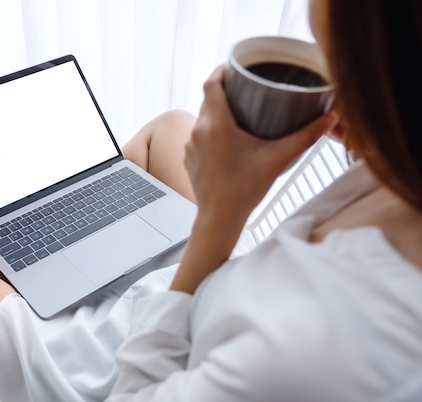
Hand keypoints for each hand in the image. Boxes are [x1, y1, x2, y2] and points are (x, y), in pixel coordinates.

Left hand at [171, 66, 337, 293]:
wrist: (219, 218)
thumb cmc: (244, 190)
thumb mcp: (278, 159)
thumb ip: (305, 137)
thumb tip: (329, 118)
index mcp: (216, 125)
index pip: (211, 83)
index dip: (221, 70)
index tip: (234, 67)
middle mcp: (199, 131)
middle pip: (208, 99)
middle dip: (225, 91)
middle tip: (246, 89)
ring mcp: (191, 145)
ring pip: (203, 118)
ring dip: (218, 113)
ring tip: (240, 113)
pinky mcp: (189, 158)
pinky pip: (199, 136)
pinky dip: (212, 132)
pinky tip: (228, 139)